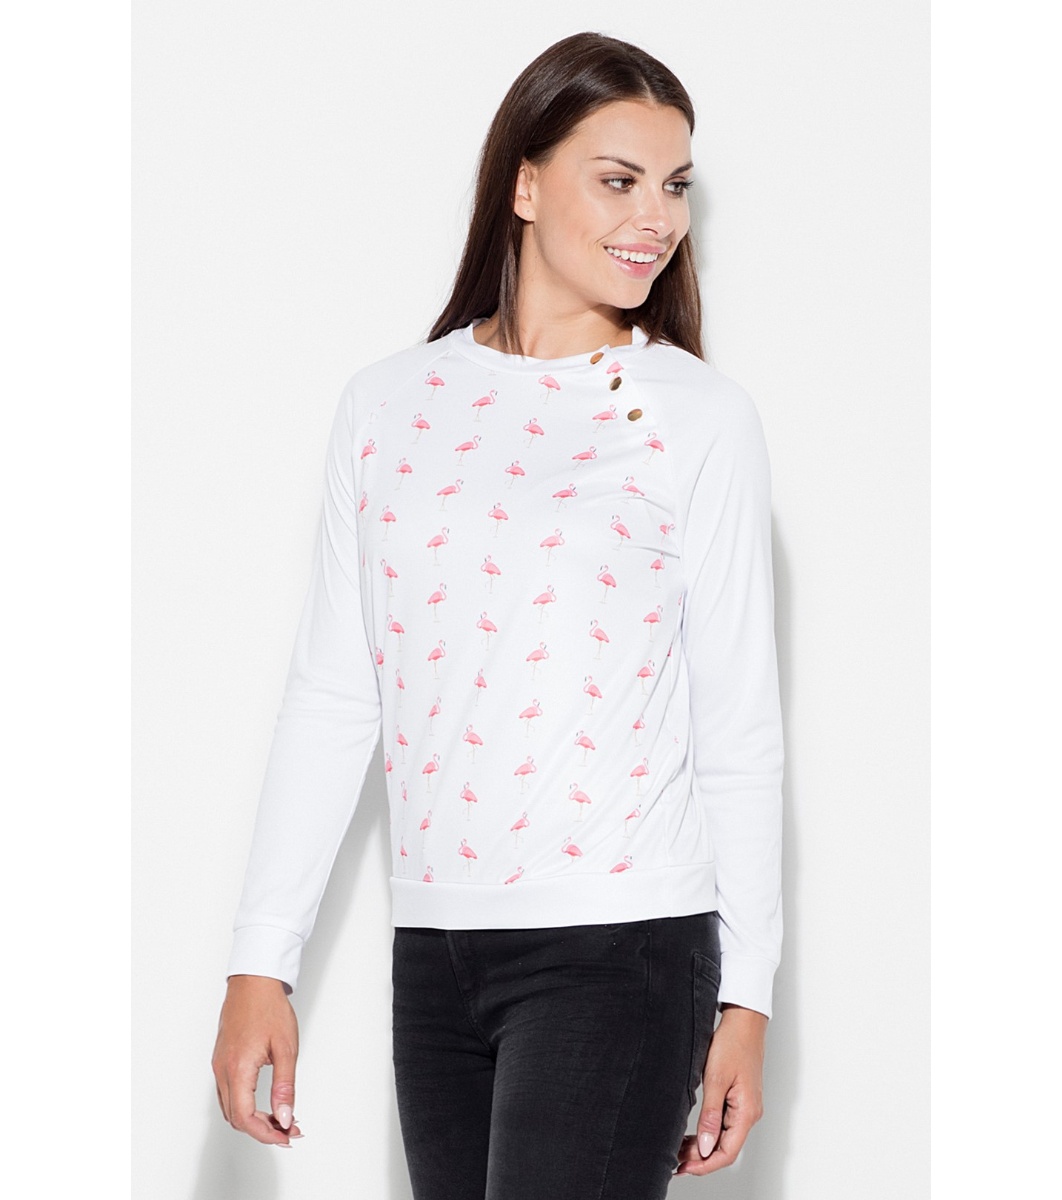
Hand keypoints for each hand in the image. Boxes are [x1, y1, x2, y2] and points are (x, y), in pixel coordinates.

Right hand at [211, 974, 303, 1145]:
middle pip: (236, 1118)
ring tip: (280, 1119)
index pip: (245, 1118)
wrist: (253, 981)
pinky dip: (245, 1105)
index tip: (285, 1136)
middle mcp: (223, 1070)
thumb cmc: (269, 1007)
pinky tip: (264, 1104)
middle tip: (288, 1130)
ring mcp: (219, 1065)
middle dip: (262, 1130)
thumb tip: (284, 1117)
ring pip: (230, 1108)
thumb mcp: (286, 1047)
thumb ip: (284, 1086)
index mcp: (238, 1068)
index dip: (265, 1134)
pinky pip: (228, 1094)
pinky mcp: (221, 1060)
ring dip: (253, 1119)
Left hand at [674, 1006, 765, 1175]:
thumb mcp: (716, 1079)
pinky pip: (724, 1124)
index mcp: (746, 1112)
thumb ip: (710, 1116)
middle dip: (701, 1158)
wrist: (743, 1021)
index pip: (727, 1152)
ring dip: (703, 1146)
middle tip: (675, 1159)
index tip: (684, 1169)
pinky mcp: (739, 1098)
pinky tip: (694, 1133)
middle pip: (725, 1148)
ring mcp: (744, 1106)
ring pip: (724, 1137)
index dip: (705, 1165)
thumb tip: (705, 1148)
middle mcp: (749, 1113)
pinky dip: (708, 1132)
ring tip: (680, 1148)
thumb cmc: (732, 1044)